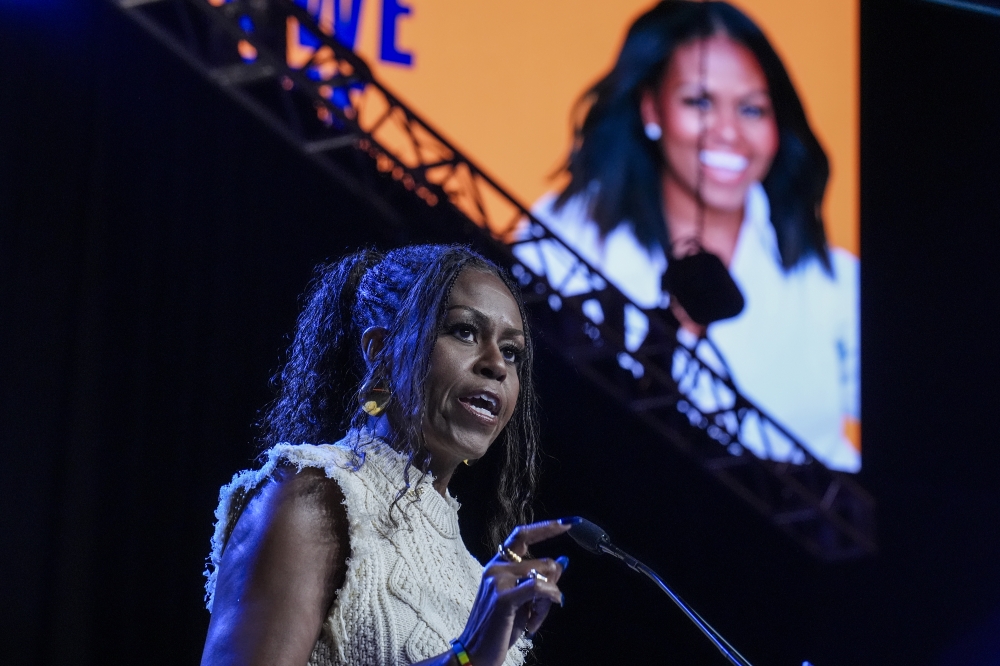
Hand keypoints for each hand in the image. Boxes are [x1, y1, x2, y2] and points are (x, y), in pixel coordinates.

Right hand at [455, 519, 575, 665]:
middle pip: (544, 561)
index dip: (545, 527)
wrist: (475, 653)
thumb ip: (539, 580)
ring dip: (548, 601)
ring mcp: (498, 581)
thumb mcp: (522, 601)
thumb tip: (563, 560)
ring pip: (544, 574)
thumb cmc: (499, 628)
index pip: (522, 535)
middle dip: (553, 585)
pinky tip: (537, 620)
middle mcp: (496, 568)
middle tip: (544, 608)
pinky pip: (539, 588)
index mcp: (498, 565)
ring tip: (533, 620)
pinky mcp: (503, 597)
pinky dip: (549, 600)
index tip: (567, 523)